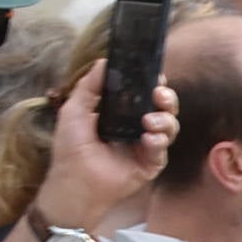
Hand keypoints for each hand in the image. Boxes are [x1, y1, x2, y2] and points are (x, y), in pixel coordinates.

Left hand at [34, 62, 177, 230]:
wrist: (75, 180)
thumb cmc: (71, 146)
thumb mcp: (75, 110)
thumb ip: (90, 85)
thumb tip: (104, 61)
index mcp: (121, 113)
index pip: (144, 94)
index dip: (152, 84)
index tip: (155, 76)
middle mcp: (137, 126)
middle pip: (163, 107)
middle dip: (166, 99)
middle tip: (159, 96)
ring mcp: (146, 145)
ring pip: (170, 125)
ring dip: (164, 119)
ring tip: (148, 123)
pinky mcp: (152, 163)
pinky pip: (164, 148)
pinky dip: (159, 141)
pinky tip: (148, 139)